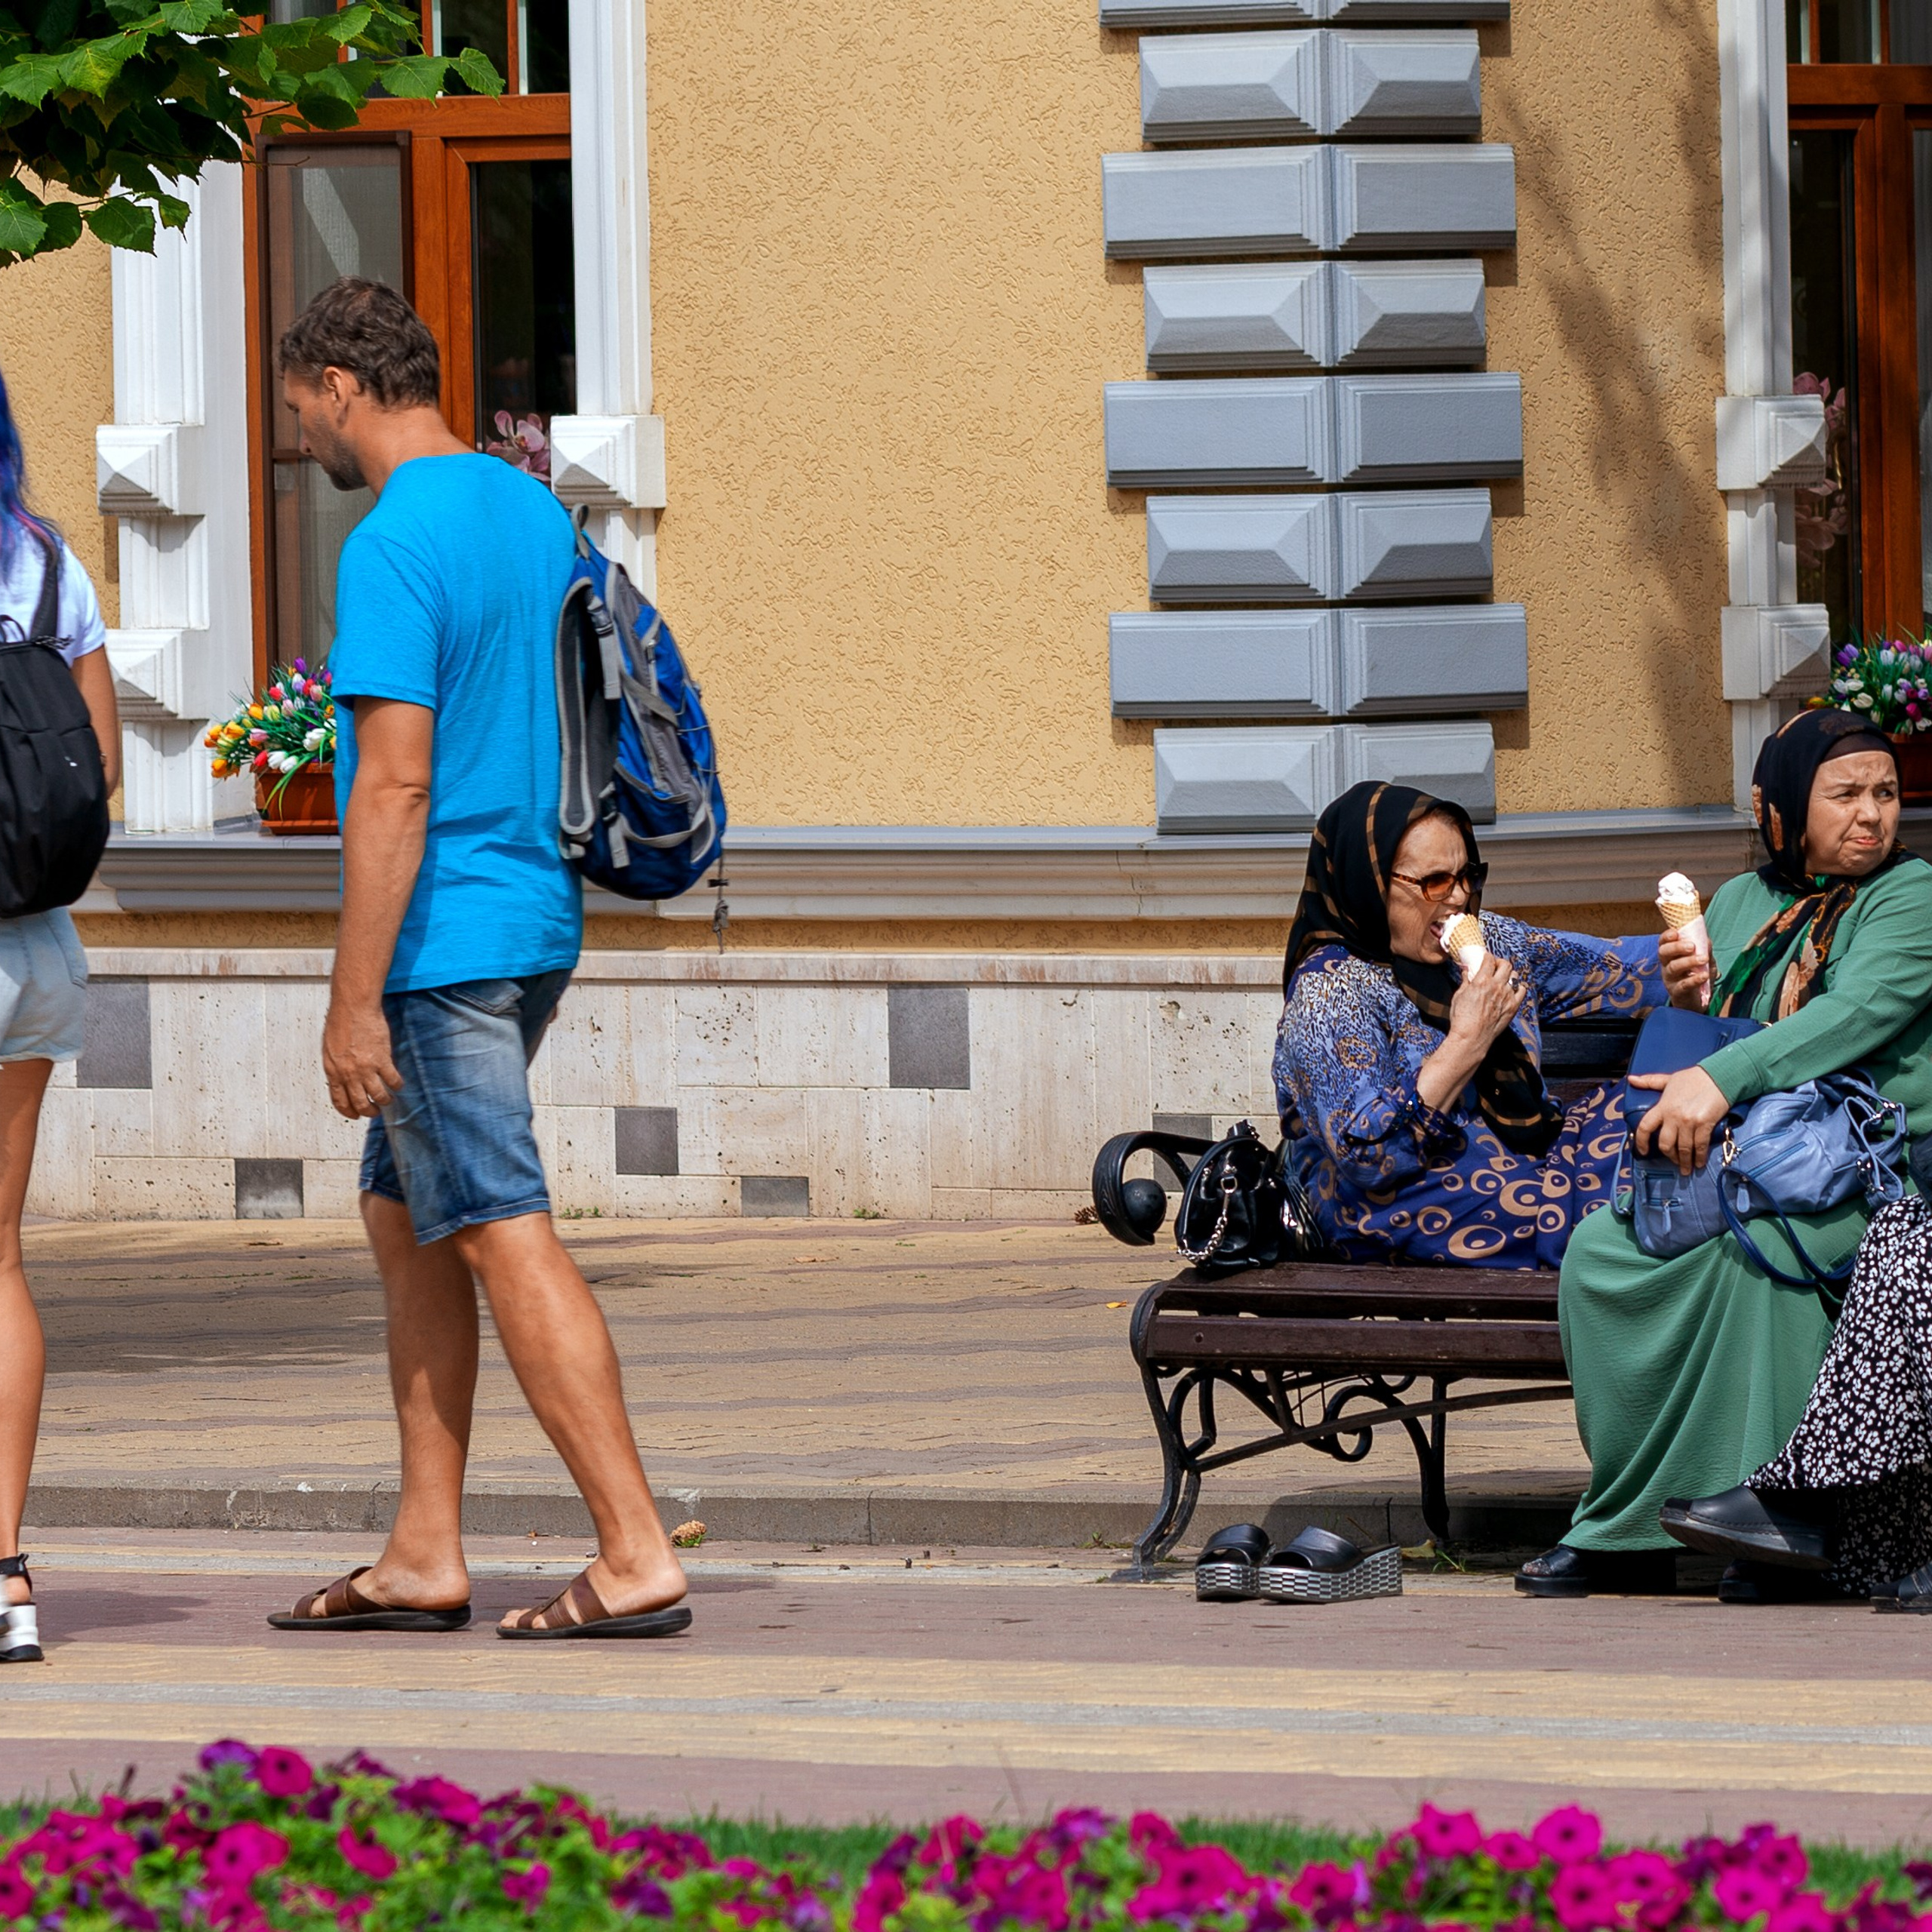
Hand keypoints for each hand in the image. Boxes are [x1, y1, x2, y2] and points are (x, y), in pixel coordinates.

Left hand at [322, 998, 402, 1119]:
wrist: (353, 1008)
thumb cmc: (340, 1023)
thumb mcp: (330, 1049)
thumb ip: (337, 1066)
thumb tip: (343, 1078)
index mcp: (333, 1071)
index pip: (340, 1101)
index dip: (349, 1112)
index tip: (356, 1115)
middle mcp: (349, 1074)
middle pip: (360, 1103)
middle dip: (369, 1111)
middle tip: (375, 1111)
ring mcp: (366, 1068)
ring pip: (378, 1096)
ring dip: (384, 1101)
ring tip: (389, 1100)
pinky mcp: (382, 1060)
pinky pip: (392, 1081)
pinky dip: (397, 1085)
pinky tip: (398, 1084)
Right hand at [1447, 951, 1526, 1052]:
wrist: (1472, 1037)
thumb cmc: (1462, 1018)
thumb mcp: (1458, 996)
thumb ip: (1465, 982)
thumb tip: (1465, 972)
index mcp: (1481, 981)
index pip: (1489, 960)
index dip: (1488, 956)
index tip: (1486, 958)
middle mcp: (1497, 986)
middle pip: (1506, 965)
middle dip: (1500, 962)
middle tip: (1496, 965)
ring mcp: (1507, 996)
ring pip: (1515, 976)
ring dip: (1509, 974)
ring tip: (1504, 977)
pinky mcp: (1513, 1006)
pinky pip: (1522, 990)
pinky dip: (1518, 987)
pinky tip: (1513, 989)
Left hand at [1630, 1065, 1729, 1174]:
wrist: (1719, 1076)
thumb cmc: (1693, 1078)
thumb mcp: (1669, 1079)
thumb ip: (1650, 1082)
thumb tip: (1631, 1080)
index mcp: (1662, 1106)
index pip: (1645, 1127)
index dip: (1641, 1141)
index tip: (1643, 1151)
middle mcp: (1673, 1116)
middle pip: (1665, 1143)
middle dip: (1668, 1155)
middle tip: (1674, 1161)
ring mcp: (1689, 1122)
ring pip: (1682, 1148)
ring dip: (1684, 1161)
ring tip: (1686, 1168)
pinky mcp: (1705, 1124)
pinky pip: (1700, 1146)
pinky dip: (1699, 1157)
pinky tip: (1699, 1162)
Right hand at [1659, 929, 1710, 1010]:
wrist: (1698, 1002)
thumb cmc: (1698, 977)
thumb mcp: (1704, 962)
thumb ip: (1705, 950)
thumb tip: (1706, 939)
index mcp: (1671, 956)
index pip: (1663, 943)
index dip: (1666, 937)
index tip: (1676, 933)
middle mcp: (1666, 966)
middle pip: (1664, 953)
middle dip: (1676, 947)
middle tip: (1691, 946)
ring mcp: (1670, 980)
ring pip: (1673, 968)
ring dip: (1688, 961)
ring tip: (1703, 959)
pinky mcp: (1677, 992)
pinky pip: (1683, 985)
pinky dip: (1694, 979)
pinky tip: (1704, 976)